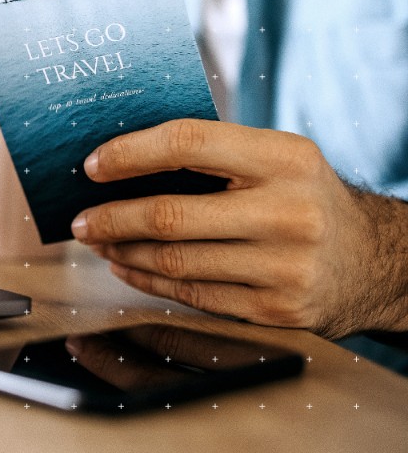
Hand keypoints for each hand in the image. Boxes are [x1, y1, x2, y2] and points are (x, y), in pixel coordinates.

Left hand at [70, 119, 403, 337]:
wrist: (373, 262)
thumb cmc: (303, 198)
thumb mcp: (277, 159)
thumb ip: (214, 153)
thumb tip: (121, 158)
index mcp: (285, 158)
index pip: (188, 142)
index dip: (130, 154)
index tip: (92, 166)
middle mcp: (289, 212)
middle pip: (171, 215)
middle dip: (111, 218)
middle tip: (80, 220)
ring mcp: (285, 266)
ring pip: (176, 262)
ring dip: (124, 253)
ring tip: (99, 243)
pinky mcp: (278, 310)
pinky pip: (194, 295)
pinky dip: (150, 281)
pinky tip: (129, 268)